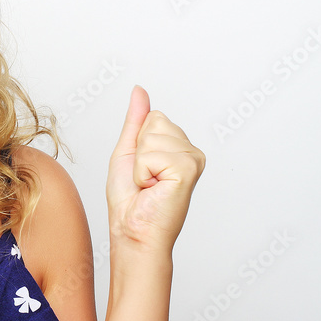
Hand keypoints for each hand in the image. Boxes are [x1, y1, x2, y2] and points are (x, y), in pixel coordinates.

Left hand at [105, 86, 204, 254]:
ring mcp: (193, 159)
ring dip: (140, 164)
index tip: (142, 167)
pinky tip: (154, 189)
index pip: (154, 116)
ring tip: (149, 185)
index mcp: (178, 145)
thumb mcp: (128, 151)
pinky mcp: (188, 169)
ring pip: (152, 137)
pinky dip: (144, 173)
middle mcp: (191, 151)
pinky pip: (152, 154)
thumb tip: (140, 91)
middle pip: (155, 121)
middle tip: (145, 178)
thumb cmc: (130, 198)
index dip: (137, 142)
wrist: (133, 230)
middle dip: (138, 151)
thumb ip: (136, 120)